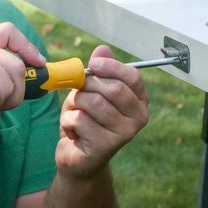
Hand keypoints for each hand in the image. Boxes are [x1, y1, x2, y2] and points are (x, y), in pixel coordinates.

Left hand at [55, 45, 148, 178]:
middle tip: (78, 92)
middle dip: (88, 86)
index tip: (93, 65)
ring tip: (75, 113)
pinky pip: (80, 120)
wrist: (77, 157)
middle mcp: (138, 118)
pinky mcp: (106, 147)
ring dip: (75, 104)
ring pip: (93, 103)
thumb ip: (98, 71)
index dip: (112, 67)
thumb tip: (102, 49)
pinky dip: (68, 121)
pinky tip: (73, 132)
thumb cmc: (86, 119)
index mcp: (139, 100)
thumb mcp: (91, 91)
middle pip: (113, 89)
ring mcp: (124, 134)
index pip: (133, 77)